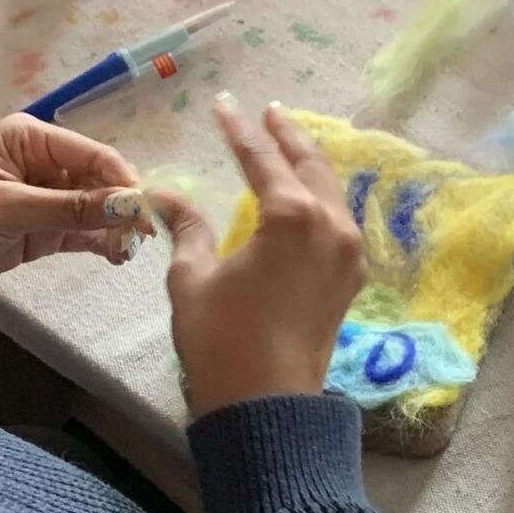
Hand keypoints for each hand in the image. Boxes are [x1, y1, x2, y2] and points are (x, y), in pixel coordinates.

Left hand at [0, 115, 146, 303]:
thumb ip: (70, 208)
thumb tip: (132, 205)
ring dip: (114, 227)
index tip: (147, 209)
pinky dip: (99, 243)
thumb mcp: (5, 209)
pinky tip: (117, 256)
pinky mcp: (36, 232)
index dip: (123, 179)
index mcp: (29, 138)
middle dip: (122, 206)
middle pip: (98, 181)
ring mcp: (39, 199)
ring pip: (93, 209)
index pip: (92, 153)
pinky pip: (79, 232)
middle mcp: (40, 163)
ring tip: (130, 252)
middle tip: (143, 236)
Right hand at [155, 99, 364, 419]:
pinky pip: (339, 220)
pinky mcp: (350, 278)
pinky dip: (321, 197)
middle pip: (310, 164)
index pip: (262, 159)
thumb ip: (187, 228)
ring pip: (331, 190)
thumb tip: (163, 194)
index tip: (223, 105)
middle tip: (267, 112)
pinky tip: (306, 195)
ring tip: (288, 144)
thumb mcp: (193, 278)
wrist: (266, 407)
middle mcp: (331, 225)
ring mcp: (348, 252)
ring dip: (309, 163)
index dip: (239, 131)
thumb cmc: (222, 340)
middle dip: (287, 135)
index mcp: (292, 216)